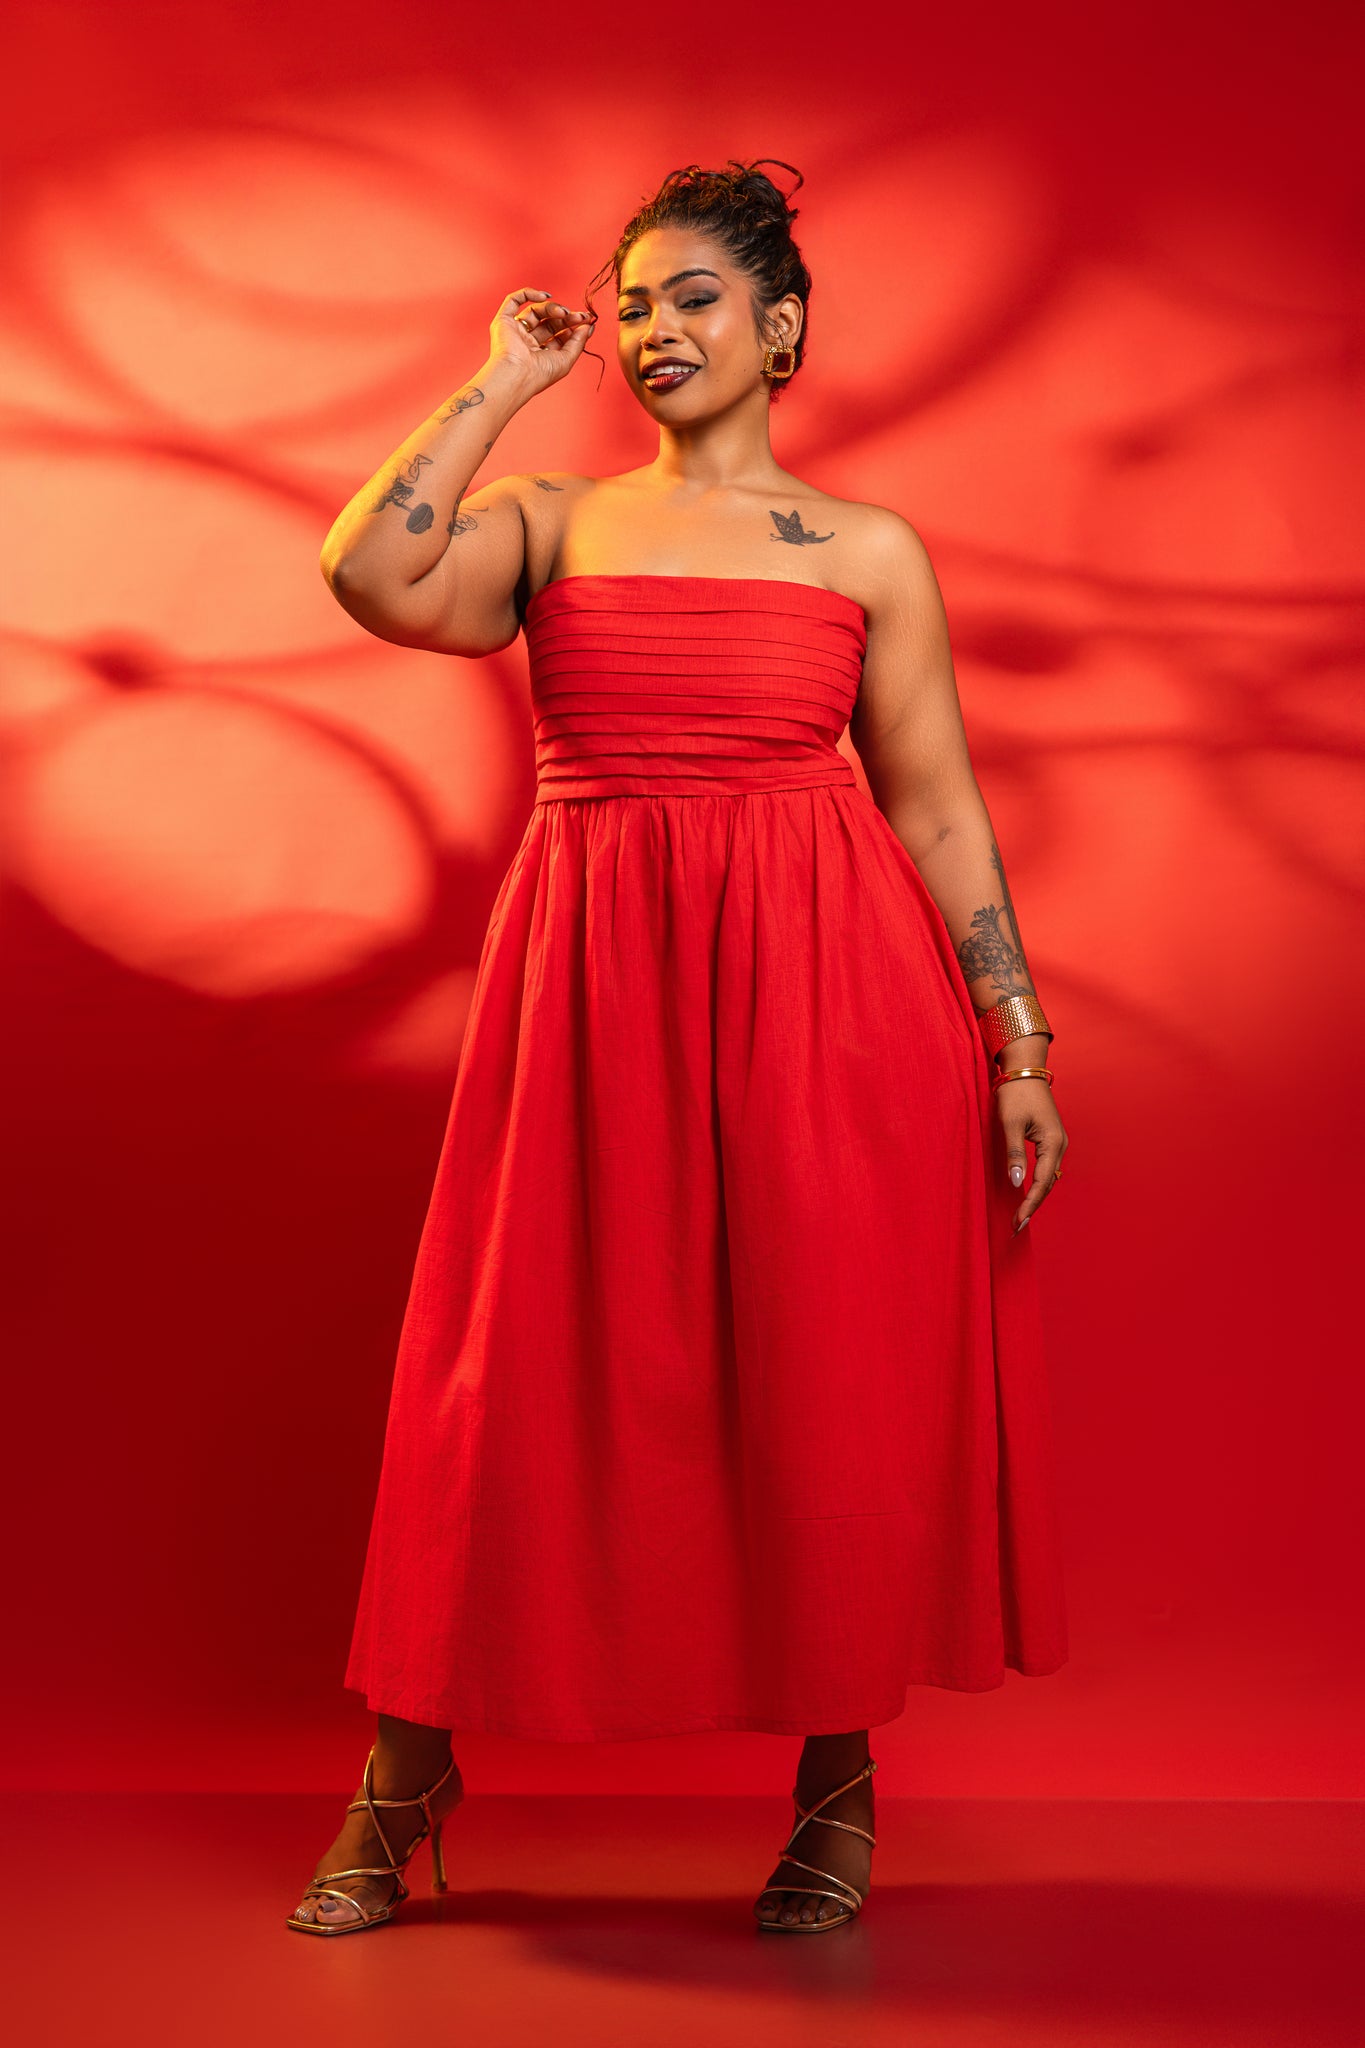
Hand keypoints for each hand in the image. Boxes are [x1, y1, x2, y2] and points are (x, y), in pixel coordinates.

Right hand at [487, 286, 596, 391]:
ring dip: (552, 308)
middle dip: (565, 316)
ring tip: (563, 312)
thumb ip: (579, 342)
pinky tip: (544, 296)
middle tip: (578, 316)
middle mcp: (527, 343)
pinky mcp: (503, 321)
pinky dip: (529, 293)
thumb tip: (589, 326)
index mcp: (541, 355)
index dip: (572, 326)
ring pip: (535, 311)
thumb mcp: (567, 359)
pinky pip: (514, 300)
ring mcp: (515, 331)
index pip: (558, 335)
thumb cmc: (540, 374)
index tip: (586, 321)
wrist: (516, 374)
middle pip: (548, 322)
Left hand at [996, 1076, 1067, 1232]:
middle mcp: (1060, 1145)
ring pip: (1048, 1177)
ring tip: (1020, 1216)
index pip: (1042, 1182)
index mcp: (1053, 1142)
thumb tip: (1017, 1183)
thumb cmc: (1016, 1094)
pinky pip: (1046, 1168)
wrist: (1024, 1069)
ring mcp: (1057, 1142)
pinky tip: (1027, 1194)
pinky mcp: (1050, 1139)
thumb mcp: (1010, 1124)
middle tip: (1016, 1226)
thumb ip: (1014, 1155)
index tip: (1017, 1221)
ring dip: (1035, 1196)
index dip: (1029, 1204)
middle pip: (1048, 1184)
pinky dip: (1037, 1184)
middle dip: (1033, 1205)